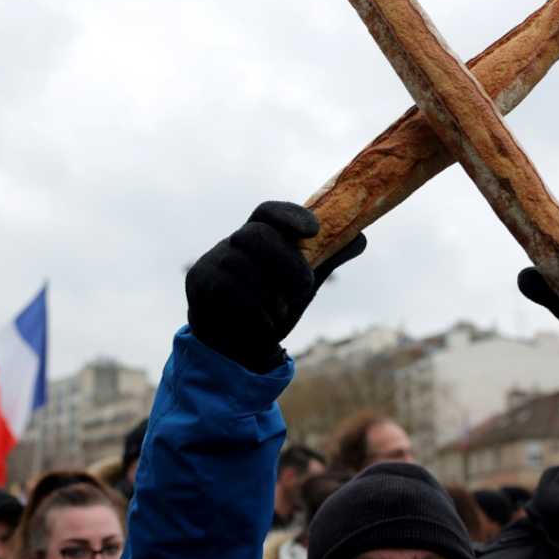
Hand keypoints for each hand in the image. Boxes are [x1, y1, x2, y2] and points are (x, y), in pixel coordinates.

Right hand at [185, 201, 365, 371]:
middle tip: (305, 288)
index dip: (291, 216)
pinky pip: (230, 293)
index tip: (314, 230)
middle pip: (257, 234)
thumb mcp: (301, 284)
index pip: (269, 212)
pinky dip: (256, 313)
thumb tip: (360, 237)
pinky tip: (264, 324)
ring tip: (279, 312)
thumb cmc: (270, 307)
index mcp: (259, 234)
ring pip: (243, 266)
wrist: (236, 347)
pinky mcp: (199, 284)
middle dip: (287, 263)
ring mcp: (213, 261)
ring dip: (270, 295)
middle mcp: (233, 242)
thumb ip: (326, 259)